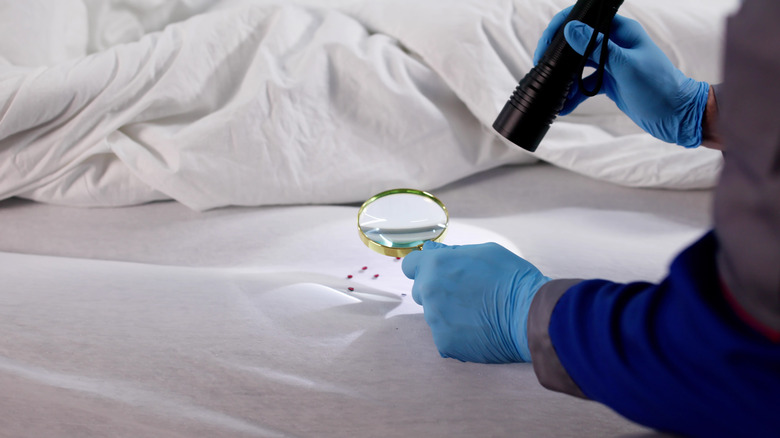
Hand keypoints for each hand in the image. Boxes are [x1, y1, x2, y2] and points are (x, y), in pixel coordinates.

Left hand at [402, 241, 549, 362]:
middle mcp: (429, 291)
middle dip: (437, 290)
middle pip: (422, 290)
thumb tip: (431, 250)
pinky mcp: (444, 343)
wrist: (532, 315)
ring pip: (434, 314)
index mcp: (436, 265)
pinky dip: (458, 333)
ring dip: (448, 313)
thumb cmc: (513, 279)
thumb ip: (452, 252)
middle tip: (466, 293)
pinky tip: (479, 328)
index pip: (411, 264)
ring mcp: (435, 319)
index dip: (424, 267)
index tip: (435, 272)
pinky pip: (444, 335)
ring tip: (478, 312)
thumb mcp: (484, 251)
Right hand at [533, 9, 709, 147]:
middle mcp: (615, 45)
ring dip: (565, 79)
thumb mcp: (625, 66)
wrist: (678, 116)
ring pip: (579, 66)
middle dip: (558, 56)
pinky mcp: (610, 82)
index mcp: (621, 32)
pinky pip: (585, 85)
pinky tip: (564, 106)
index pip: (586, 19)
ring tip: (551, 93)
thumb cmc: (659, 87)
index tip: (547, 44)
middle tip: (542, 70)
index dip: (563, 27)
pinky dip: (574, 95)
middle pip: (578, 42)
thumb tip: (570, 30)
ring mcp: (612, 64)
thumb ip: (597, 48)